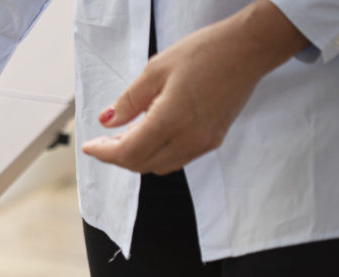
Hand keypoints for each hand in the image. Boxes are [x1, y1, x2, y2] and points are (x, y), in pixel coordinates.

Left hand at [82, 0, 308, 174]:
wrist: (249, 49)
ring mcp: (203, 143)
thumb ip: (128, 101)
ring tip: (125, 135)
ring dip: (137, 157)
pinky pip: (177, 159)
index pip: (127, 152)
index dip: (104, 153)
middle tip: (104, 139)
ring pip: (158, 166)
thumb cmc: (205, 52)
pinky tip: (150, 134)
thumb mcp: (155, 70)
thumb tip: (107, 120)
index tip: (89, 146)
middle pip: (140, 164)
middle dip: (117, 156)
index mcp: (171, 120)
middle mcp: (188, 139)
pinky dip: (156, 154)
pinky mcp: (213, 140)